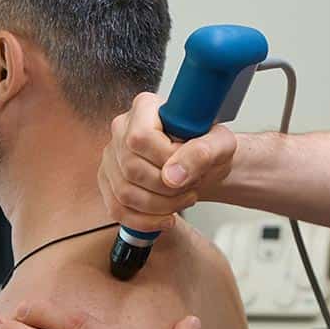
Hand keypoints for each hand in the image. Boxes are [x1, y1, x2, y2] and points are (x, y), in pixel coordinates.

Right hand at [100, 92, 237, 230]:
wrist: (202, 164)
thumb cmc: (208, 148)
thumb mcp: (220, 144)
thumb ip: (203, 152)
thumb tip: (173, 176)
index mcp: (145, 107)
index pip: (140, 138)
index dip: (166, 159)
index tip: (190, 166)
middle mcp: (122, 129)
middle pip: (131, 169)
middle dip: (168, 188)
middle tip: (192, 185)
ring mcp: (111, 157)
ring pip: (124, 193)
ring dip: (160, 206)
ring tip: (184, 198)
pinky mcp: (109, 182)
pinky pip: (118, 210)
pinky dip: (145, 221)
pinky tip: (167, 217)